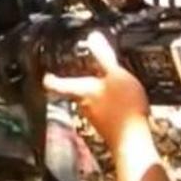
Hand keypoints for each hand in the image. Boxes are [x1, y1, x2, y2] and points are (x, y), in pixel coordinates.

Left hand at [43, 32, 148, 146]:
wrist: (134, 143)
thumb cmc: (123, 109)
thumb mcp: (116, 75)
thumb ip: (103, 56)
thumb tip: (93, 37)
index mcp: (80, 90)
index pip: (54, 82)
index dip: (49, 75)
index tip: (46, 68)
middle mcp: (82, 104)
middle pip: (72, 90)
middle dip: (76, 79)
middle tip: (81, 67)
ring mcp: (94, 117)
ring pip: (87, 99)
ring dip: (93, 90)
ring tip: (103, 79)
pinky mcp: (107, 126)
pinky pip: (102, 109)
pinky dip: (106, 101)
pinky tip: (119, 98)